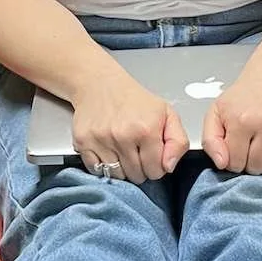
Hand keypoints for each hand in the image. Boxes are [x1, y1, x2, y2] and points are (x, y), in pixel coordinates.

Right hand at [72, 64, 189, 184]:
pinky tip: (108, 152)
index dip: (157, 166)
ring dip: (122, 169)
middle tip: (137, 152)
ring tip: (122, 151)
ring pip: (117, 176)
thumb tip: (168, 167)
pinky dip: (103, 166)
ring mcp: (101, 140)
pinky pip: (96, 170)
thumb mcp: (167, 113)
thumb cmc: (134, 101)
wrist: (100, 84)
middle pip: (137, 176)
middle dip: (140, 168)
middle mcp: (123, 136)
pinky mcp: (83, 142)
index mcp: (146, 129)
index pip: (156, 171)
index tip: (152, 155)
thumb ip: (178, 141)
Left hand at [202, 59, 261, 174]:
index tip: (237, 153)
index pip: (235, 162)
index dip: (234, 162)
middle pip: (257, 166)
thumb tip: (222, 163)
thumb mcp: (217, 111)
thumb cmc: (246, 94)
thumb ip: (210, 139)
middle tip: (252, 151)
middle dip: (252, 164)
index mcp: (241, 120)